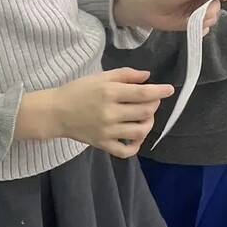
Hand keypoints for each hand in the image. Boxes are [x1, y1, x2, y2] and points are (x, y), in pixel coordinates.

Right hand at [19, 68, 174, 157]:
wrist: (56, 112)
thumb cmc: (79, 90)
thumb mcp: (101, 77)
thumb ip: (126, 75)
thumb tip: (148, 77)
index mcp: (110, 92)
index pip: (143, 93)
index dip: (159, 91)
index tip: (170, 89)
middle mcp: (110, 112)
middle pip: (145, 112)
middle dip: (154, 105)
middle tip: (150, 101)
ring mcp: (107, 131)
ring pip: (140, 131)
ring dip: (148, 124)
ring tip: (145, 117)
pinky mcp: (103, 144)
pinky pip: (126, 151)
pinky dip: (136, 145)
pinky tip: (136, 136)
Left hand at [115, 0, 226, 32]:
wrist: (149, 9)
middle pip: (221, 3)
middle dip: (211, 9)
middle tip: (197, 11)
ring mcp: (202, 10)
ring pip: (215, 17)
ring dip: (204, 19)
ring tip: (188, 17)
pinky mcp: (196, 23)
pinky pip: (207, 27)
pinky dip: (199, 28)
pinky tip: (187, 24)